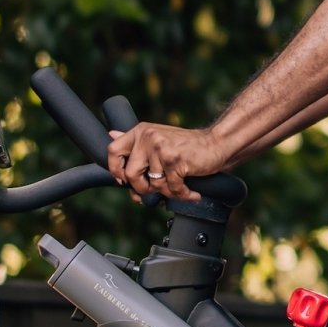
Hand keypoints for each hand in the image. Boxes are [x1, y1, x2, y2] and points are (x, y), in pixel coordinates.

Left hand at [107, 123, 225, 202]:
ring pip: (154, 184)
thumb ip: (136, 140)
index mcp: (141, 131)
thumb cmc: (188, 146)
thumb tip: (110, 134)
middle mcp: (149, 137)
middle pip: (130, 174)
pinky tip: (192, 192)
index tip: (124, 179)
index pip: (113, 151)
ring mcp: (162, 148)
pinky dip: (184, 195)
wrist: (217, 143)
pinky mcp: (176, 160)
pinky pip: (172, 188)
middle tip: (157, 188)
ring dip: (169, 192)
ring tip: (181, 188)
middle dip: (143, 188)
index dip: (115, 169)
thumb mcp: (158, 138)